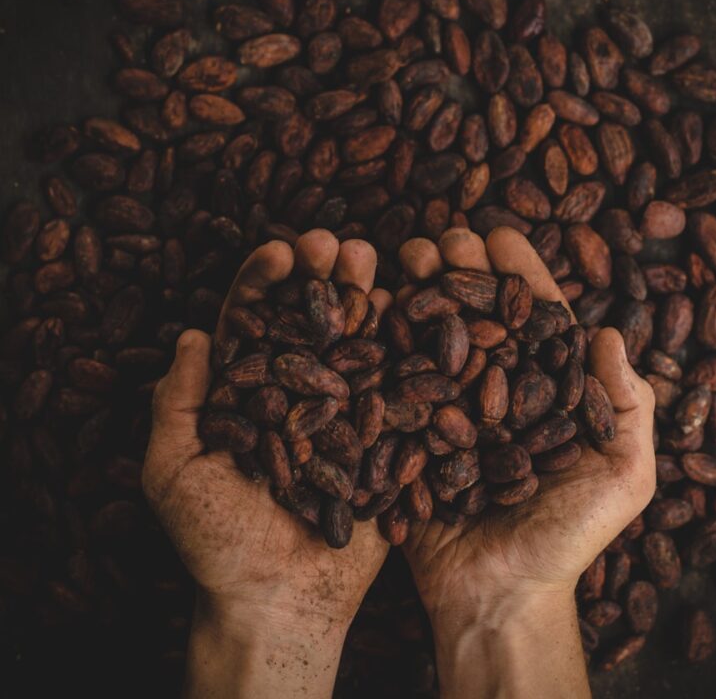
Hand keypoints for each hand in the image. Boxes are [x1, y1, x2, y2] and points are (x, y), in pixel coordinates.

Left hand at [143, 230, 390, 698]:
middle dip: (322, 276)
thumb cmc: (217, 544)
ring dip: (363, 297)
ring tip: (373, 261)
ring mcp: (343, 410)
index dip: (265, 282)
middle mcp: (296, 391)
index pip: (253, 322)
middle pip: (309, 319)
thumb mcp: (174, 473)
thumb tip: (192, 335)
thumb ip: (177, 405)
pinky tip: (410, 309)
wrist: (282, 600)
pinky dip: (403, 345)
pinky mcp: (381, 435)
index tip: (281, 251)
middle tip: (336, 245)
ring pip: (354, 340)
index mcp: (246, 392)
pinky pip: (394, 384)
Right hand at [398, 226, 656, 698]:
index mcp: (543, 390)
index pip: (532, 317)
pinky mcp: (409, 433)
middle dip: (460, 270)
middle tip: (442, 240)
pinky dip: (381, 340)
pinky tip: (368, 303)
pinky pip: (393, 380)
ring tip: (402, 257)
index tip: (498, 235)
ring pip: (432, 336)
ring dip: (418, 292)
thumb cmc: (568, 537)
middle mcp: (494, 389)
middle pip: (476, 315)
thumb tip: (612, 332)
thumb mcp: (623, 476)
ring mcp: (448, 409)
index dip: (518, 273)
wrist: (499, 595)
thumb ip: (627, 406)